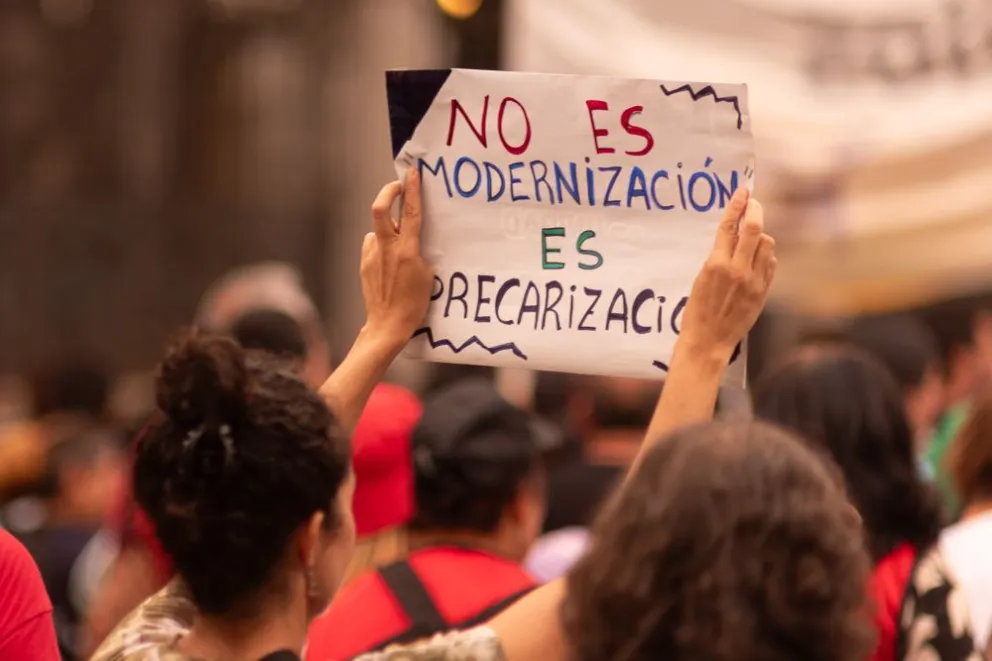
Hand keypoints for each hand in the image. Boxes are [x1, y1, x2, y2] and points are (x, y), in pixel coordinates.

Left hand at [361, 167, 434, 345]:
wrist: (387, 325)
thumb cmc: (413, 303)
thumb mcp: (428, 275)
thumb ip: (418, 251)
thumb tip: (411, 239)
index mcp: (407, 250)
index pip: (410, 212)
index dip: (412, 189)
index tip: (413, 173)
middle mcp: (386, 248)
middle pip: (379, 209)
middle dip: (388, 192)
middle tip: (398, 186)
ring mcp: (372, 255)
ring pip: (378, 230)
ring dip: (388, 229)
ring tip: (399, 244)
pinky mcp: (364, 263)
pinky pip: (373, 245)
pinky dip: (381, 245)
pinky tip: (389, 261)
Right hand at [678, 187, 776, 362]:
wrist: (708, 341)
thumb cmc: (697, 312)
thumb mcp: (701, 279)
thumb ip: (719, 258)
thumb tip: (734, 237)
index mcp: (716, 265)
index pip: (729, 227)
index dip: (736, 206)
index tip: (742, 192)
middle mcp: (737, 270)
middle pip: (754, 229)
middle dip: (755, 211)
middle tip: (752, 204)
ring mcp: (753, 281)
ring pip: (767, 244)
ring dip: (761, 236)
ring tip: (752, 239)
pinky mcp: (762, 292)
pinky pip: (770, 263)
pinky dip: (765, 255)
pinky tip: (757, 258)